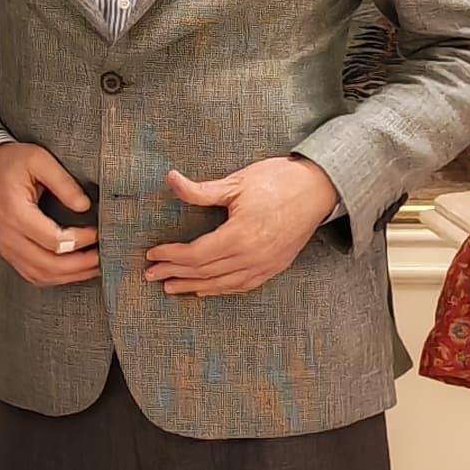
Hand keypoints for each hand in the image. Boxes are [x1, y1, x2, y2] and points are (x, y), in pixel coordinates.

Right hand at [0, 140, 101, 288]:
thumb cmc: (11, 163)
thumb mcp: (39, 159)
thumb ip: (63, 182)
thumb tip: (84, 206)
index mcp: (15, 213)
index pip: (53, 239)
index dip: (80, 240)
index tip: (98, 231)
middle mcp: (8, 236)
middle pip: (48, 264)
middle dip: (80, 264)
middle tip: (104, 256)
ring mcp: (7, 248)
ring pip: (41, 275)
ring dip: (71, 275)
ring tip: (95, 266)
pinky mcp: (10, 253)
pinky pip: (34, 275)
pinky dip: (56, 277)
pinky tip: (75, 271)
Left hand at [141, 157, 338, 298]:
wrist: (318, 188)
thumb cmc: (277, 180)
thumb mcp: (236, 182)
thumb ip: (200, 190)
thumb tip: (171, 179)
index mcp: (240, 235)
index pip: (195, 254)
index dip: (171, 256)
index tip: (152, 254)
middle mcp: (252, 257)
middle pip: (204, 273)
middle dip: (175, 274)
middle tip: (151, 275)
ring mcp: (265, 265)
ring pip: (222, 284)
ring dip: (194, 286)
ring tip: (172, 287)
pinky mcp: (275, 267)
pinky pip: (242, 285)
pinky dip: (220, 289)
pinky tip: (206, 290)